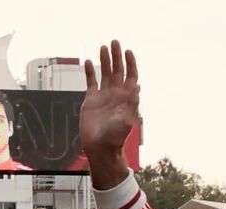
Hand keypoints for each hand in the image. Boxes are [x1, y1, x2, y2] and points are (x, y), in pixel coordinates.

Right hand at [81, 40, 138, 187]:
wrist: (100, 149)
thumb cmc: (114, 139)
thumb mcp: (126, 122)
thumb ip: (131, 105)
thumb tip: (137, 88)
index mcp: (126, 98)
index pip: (131, 76)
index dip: (130, 63)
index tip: (128, 51)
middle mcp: (116, 95)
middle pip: (118, 71)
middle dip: (117, 56)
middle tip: (115, 42)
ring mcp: (103, 96)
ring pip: (105, 73)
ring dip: (105, 60)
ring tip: (103, 47)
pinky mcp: (91, 101)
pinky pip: (91, 82)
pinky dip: (90, 72)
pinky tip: (89, 61)